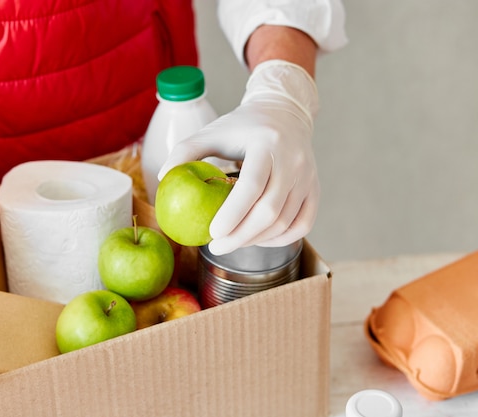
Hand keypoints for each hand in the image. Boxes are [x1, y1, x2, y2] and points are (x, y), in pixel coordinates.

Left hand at [158, 60, 319, 254]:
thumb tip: (162, 177)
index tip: (212, 234)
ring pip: (286, 222)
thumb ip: (186, 150)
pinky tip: (258, 239)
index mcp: (267, 144)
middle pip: (270, 211)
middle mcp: (293, 162)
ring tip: (232, 242)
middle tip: (216, 247)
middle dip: (241, 236)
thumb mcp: (212, 131)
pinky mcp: (315, 190)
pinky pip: (303, 224)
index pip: (252, 185)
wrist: (285, 113)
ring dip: (257, 240)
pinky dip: (281, 239)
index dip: (233, 214)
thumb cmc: (242, 126)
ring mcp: (308, 177)